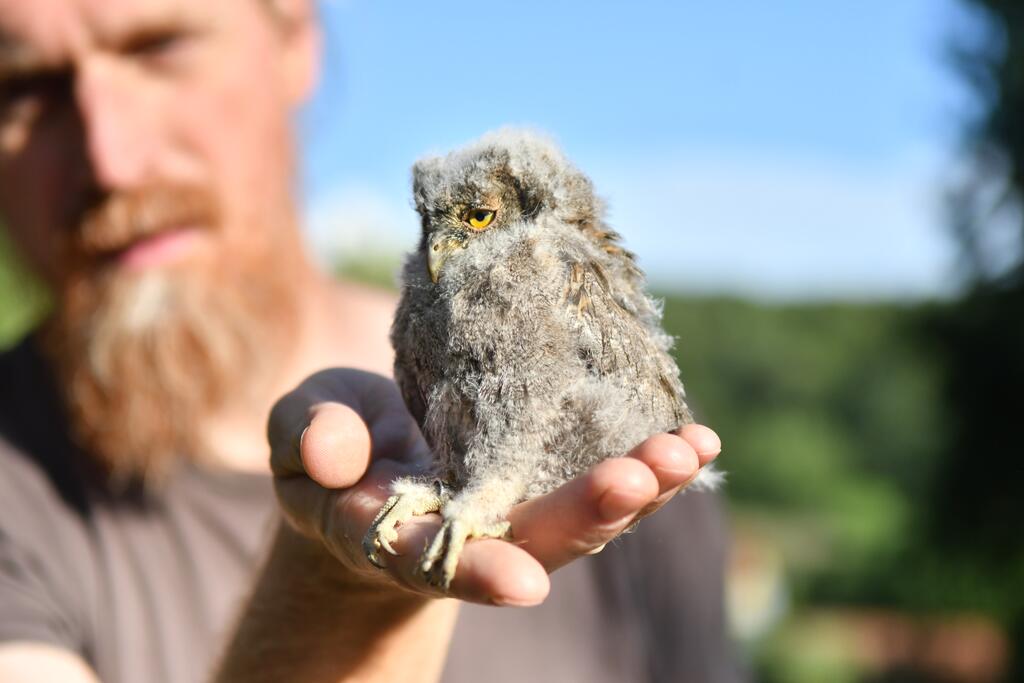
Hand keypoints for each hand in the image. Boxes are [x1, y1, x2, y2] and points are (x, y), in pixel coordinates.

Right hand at [268, 368, 720, 606]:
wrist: (370, 459)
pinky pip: (600, 479)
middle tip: (640, 479)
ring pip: (584, 518)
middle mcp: (467, 536)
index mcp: (396, 537)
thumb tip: (338, 453)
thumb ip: (307, 439)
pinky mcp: (543, 479)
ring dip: (641, 489)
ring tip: (691, 449)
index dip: (475, 574)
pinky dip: (649, 468)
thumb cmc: (328, 451)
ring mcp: (512, 511)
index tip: (522, 583)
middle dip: (588, 514)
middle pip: (533, 543)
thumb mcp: (298, 434)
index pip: (433, 564)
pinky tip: (697, 442)